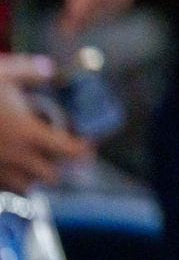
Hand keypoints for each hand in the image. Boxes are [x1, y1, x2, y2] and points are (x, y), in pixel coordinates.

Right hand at [0, 57, 88, 192]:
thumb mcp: (4, 72)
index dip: (83, 150)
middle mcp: (15, 156)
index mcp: (28, 132)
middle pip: (51, 177)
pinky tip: (10, 166)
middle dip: (61, 167)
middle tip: (62, 154)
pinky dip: (11, 183)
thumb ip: (31, 71)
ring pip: (26, 187)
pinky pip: (3, 190)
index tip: (88, 145)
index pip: (69, 151)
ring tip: (35, 161)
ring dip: (35, 177)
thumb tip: (50, 69)